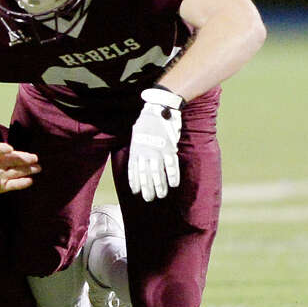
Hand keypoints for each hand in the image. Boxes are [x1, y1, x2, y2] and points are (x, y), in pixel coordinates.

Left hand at [0, 141, 39, 194]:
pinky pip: (12, 184)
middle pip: (11, 159)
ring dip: (27, 169)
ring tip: (38, 167)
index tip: (9, 149)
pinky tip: (30, 181)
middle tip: (34, 157)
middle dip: (22, 158)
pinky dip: (21, 183)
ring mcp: (1, 173)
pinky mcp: (2, 184)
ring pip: (16, 170)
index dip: (1, 149)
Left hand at [128, 86, 182, 200]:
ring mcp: (157, 151)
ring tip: (160, 195)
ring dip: (159, 185)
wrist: (159, 108)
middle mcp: (145, 151)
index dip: (134, 181)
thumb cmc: (148, 120)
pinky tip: (174, 184)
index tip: (135, 191)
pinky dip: (173, 175)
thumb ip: (137, 146)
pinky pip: (171, 165)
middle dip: (146, 187)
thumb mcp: (136, 132)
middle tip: (148, 198)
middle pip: (145, 174)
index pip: (133, 169)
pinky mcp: (169, 148)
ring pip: (158, 172)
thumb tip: (137, 156)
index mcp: (136, 148)